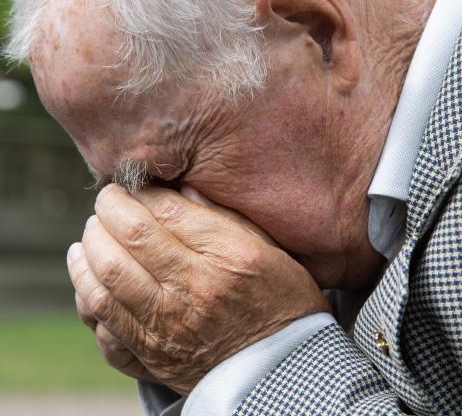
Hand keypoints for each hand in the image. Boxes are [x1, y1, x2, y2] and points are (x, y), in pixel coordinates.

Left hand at [68, 185, 330, 394]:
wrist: (279, 367)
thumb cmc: (280, 300)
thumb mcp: (269, 248)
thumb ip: (226, 216)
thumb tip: (182, 190)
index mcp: (228, 256)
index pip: (165, 211)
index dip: (139, 192)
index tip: (132, 187)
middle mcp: (194, 289)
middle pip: (127, 239)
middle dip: (107, 212)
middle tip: (107, 203)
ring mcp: (168, 324)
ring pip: (104, 278)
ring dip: (88, 249)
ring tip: (91, 235)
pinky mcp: (151, 352)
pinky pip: (103, 320)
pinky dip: (86, 291)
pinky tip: (89, 275)